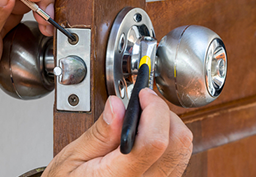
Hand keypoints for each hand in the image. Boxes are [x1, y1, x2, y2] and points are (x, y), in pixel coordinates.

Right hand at [43, 90, 192, 176]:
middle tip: (141, 104)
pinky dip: (168, 140)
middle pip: (177, 141)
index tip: (142, 95)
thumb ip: (99, 134)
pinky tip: (146, 136)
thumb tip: (117, 106)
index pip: (155, 141)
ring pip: (183, 148)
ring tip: (142, 120)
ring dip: (168, 125)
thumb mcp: (72, 158)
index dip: (154, 109)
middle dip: (162, 112)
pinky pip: (178, 159)